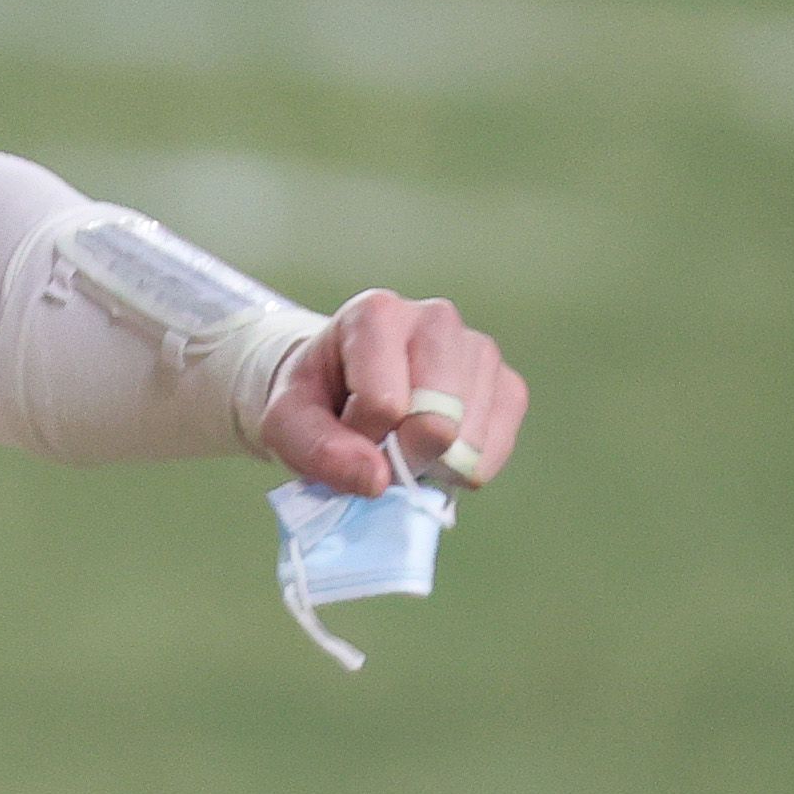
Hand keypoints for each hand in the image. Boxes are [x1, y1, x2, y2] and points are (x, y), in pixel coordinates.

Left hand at [261, 288, 525, 492]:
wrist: (338, 388)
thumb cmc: (313, 401)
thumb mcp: (284, 423)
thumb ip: (315, 450)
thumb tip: (378, 480)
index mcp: (377, 314)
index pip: (384, 403)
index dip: (359, 438)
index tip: (342, 430)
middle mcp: (436, 319)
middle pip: (438, 421)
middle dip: (401, 454)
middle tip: (375, 445)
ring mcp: (480, 350)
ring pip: (469, 441)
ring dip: (429, 463)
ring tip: (401, 440)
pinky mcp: (508, 385)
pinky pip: (494, 451)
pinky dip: (459, 470)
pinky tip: (433, 450)